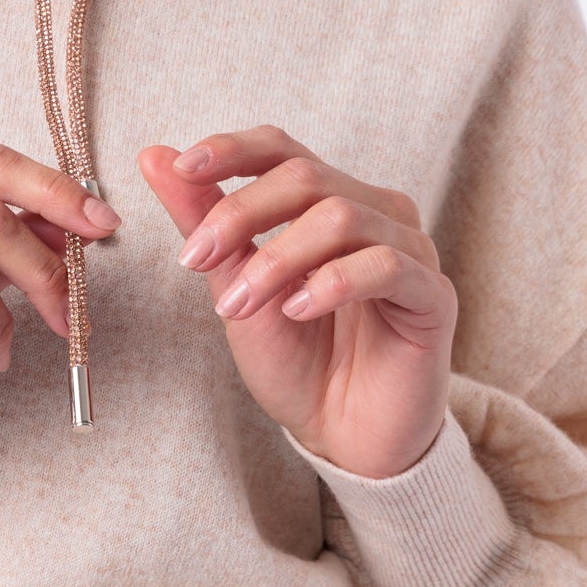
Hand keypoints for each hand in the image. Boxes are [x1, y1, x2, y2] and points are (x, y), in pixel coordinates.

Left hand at [138, 128, 455, 478]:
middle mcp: (375, 212)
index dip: (233, 149)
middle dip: (240, 213)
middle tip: (197, 259)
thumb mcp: (235, 285)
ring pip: (341, 217)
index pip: (283, 149)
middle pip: (306, 176)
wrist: (343, 438)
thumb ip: (203, 220)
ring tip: (239, 305)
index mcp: (329, 201)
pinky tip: (296, 311)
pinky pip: (385, 265)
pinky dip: (331, 283)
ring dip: (276, 258)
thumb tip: (154, 155)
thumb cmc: (297, 361)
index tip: (182, 169)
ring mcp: (410, 250)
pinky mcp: (433, 295)